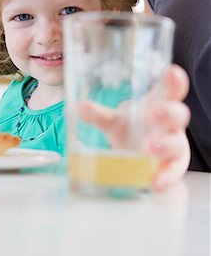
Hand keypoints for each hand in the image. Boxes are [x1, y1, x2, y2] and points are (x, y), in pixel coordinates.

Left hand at [78, 64, 190, 190]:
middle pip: (177, 114)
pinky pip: (173, 172)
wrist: (140, 154)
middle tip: (152, 112)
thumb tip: (77, 106)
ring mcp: (174, 146)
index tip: (172, 72)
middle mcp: (171, 124)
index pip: (170, 89)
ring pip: (177, 143)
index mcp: (159, 104)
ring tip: (148, 147)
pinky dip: (166, 177)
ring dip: (165, 145)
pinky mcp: (172, 167)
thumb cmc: (133, 129)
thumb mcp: (114, 121)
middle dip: (168, 112)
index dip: (174, 81)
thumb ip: (98, 115)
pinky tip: (155, 183)